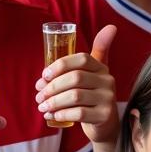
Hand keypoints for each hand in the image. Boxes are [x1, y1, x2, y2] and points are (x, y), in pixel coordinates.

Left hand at [36, 24, 119, 143]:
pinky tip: (53, 115)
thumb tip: (111, 27)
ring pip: (75, 96)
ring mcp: (108, 99)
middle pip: (75, 78)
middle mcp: (108, 81)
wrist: (104, 124)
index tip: (44, 76)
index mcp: (101, 67)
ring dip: (54, 102)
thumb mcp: (93, 74)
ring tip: (42, 106)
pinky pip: (79, 113)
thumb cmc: (92, 96)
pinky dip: (62, 114)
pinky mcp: (105, 116)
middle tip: (39, 96)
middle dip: (52, 87)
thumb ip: (96, 52)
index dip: (59, 65)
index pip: (81, 59)